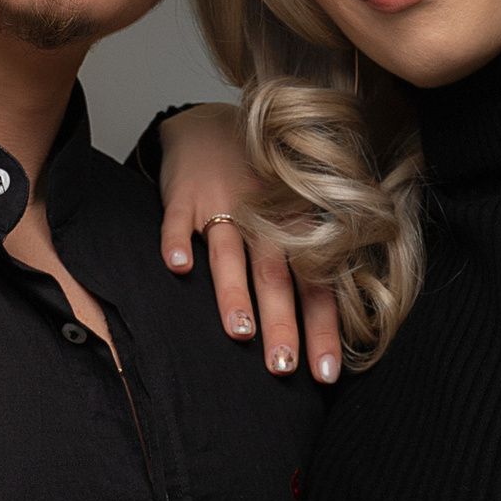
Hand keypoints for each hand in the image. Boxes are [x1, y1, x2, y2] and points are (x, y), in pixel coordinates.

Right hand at [156, 104, 342, 382]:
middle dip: (281, 323)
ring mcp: (221, 203)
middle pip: (275, 276)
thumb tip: (325, 328)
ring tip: (240, 332)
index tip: (325, 373)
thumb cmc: (258, 185)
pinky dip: (175, 241)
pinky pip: (176, 220)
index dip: (322, 328)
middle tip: (283, 367)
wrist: (210, 127)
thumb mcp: (290, 213)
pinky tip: (178, 267)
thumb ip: (306, 261)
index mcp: (296, 227)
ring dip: (234, 292)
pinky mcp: (182, 196)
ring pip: (229, 252)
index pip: (315, 283)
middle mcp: (263, 217)